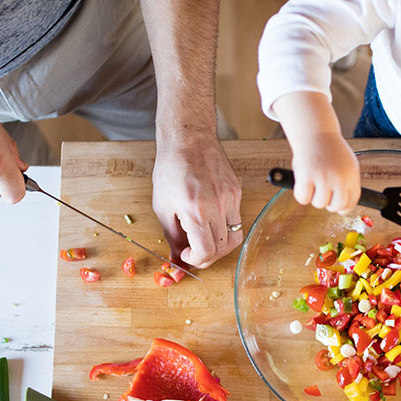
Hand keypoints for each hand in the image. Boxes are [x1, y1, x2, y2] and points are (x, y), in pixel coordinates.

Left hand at [151, 132, 242, 268]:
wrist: (188, 139)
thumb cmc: (171, 168)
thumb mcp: (162, 206)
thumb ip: (172, 235)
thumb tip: (177, 256)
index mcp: (196, 212)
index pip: (206, 252)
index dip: (196, 260)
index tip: (187, 255)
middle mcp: (218, 207)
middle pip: (223, 249)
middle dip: (208, 256)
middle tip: (195, 252)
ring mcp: (231, 198)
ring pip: (235, 236)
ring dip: (220, 245)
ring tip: (206, 239)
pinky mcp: (237, 191)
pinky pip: (237, 218)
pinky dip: (225, 227)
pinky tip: (211, 220)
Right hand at [289, 132, 360, 212]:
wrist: (316, 132)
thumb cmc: (329, 149)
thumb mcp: (347, 164)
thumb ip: (346, 183)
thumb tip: (342, 206)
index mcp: (351, 176)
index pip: (351, 202)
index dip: (343, 208)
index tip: (338, 208)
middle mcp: (340, 178)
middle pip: (336, 206)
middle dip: (328, 204)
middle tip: (322, 193)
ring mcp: (323, 177)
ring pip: (319, 203)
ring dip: (313, 197)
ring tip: (312, 182)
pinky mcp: (307, 176)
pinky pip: (303, 198)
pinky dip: (301, 194)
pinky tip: (303, 183)